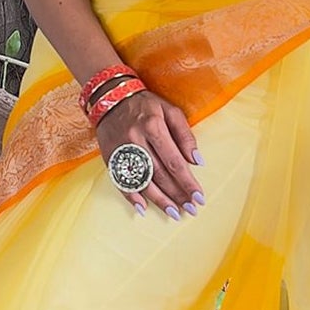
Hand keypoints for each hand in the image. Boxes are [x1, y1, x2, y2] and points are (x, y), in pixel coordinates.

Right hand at [95, 89, 203, 217]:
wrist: (110, 97)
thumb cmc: (146, 105)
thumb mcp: (170, 111)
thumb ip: (185, 135)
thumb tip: (197, 160)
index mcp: (153, 126)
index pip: (174, 161)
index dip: (187, 181)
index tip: (198, 197)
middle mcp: (136, 140)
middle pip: (159, 174)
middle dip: (177, 194)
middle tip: (190, 209)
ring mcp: (121, 150)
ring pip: (142, 181)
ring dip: (159, 200)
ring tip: (174, 213)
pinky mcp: (110, 157)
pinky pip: (121, 181)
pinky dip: (131, 196)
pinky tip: (143, 208)